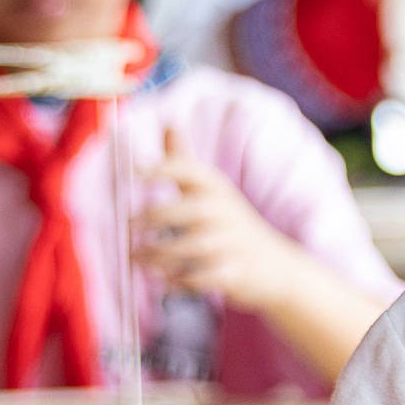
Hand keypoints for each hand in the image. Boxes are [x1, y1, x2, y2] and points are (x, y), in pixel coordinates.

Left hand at [134, 129, 301, 310]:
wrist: (277, 267)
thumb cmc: (232, 225)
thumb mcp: (213, 191)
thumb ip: (184, 162)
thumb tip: (168, 122)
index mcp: (217, 188)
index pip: (191, 170)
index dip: (163, 167)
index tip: (133, 170)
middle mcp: (227, 212)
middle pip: (189, 210)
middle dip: (153, 218)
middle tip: (126, 226)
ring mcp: (233, 243)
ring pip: (191, 247)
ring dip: (158, 254)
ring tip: (134, 258)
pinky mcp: (235, 273)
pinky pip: (202, 278)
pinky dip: (178, 281)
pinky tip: (160, 282)